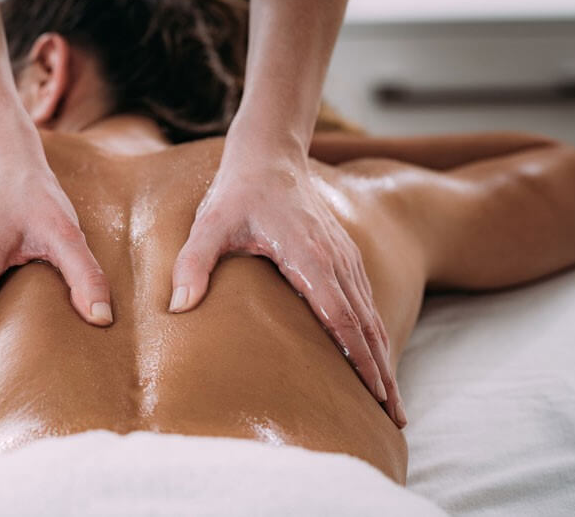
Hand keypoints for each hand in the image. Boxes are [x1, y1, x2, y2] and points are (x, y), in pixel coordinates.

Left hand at [169, 126, 405, 427]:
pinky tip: (376, 359)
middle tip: (396, 419)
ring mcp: (345, 258)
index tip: (375, 395)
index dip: (359, 359)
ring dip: (384, 359)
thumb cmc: (237, 193)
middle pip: (367, 327)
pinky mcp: (344, 256)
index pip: (341, 318)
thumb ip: (192, 265)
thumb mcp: (209, 225)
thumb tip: (178, 307)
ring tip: (393, 403)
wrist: (269, 155)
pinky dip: (375, 335)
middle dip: (383, 374)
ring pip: (372, 317)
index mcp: (310, 257)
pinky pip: (366, 302)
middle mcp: (337, 261)